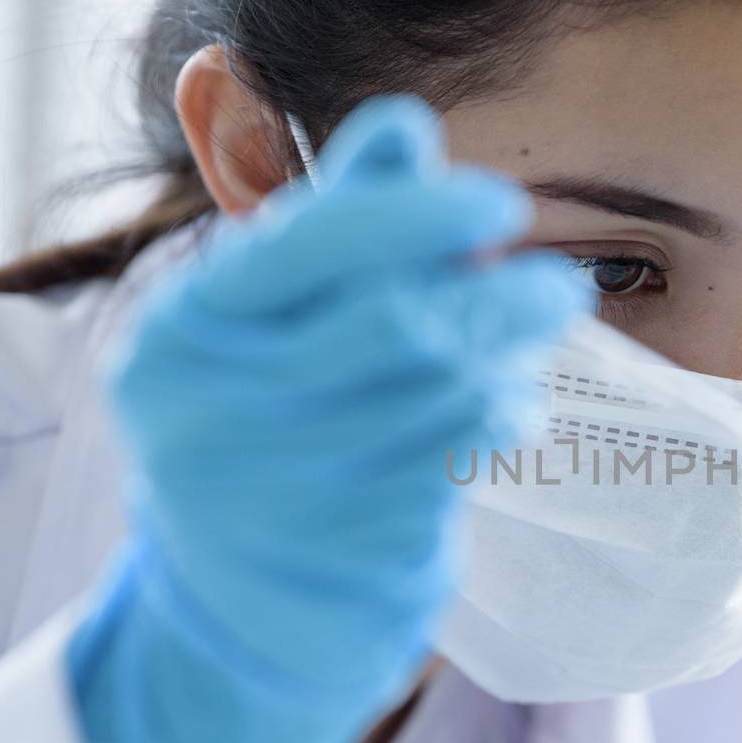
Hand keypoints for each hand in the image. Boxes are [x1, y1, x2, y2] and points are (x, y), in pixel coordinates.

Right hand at [67, 96, 584, 742]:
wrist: (236, 613)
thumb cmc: (257, 434)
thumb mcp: (261, 330)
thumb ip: (330, 228)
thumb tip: (408, 129)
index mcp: (183, 334)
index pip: (308, 244)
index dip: (415, 215)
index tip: (499, 200)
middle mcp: (217, 411)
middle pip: (395, 322)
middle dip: (497, 291)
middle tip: (559, 281)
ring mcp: (284, 490)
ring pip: (440, 390)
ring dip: (509, 352)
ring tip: (539, 331)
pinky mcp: (349, 550)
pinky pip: (456, 455)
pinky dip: (496, 414)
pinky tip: (511, 402)